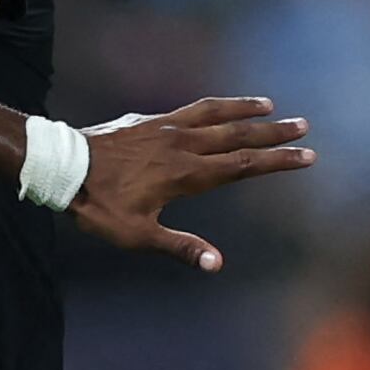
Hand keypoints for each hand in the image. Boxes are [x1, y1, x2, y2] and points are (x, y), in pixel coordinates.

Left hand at [69, 98, 313, 270]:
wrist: (63, 167)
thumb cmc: (98, 206)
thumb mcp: (137, 235)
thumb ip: (179, 247)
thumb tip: (216, 265)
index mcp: (186, 174)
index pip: (243, 165)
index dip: (277, 161)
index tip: (306, 156)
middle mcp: (183, 146)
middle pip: (238, 135)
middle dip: (273, 132)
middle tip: (304, 127)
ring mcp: (166, 127)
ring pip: (215, 114)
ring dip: (245, 109)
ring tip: (270, 105)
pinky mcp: (149, 120)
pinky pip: (190, 109)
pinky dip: (214, 106)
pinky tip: (219, 107)